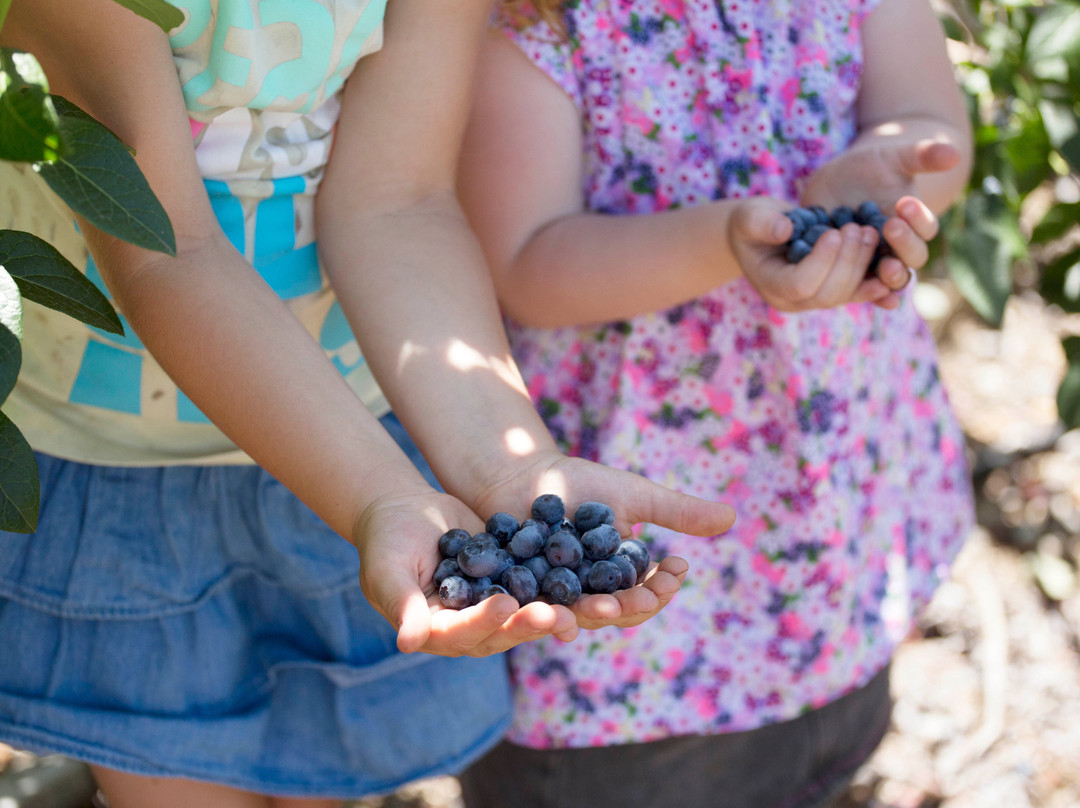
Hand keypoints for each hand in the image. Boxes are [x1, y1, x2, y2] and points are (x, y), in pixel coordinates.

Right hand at [352, 486, 578, 656]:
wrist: (406, 510)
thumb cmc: (386, 541)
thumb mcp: (388, 570)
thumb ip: (402, 605)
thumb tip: (408, 643)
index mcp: (437, 633)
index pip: (463, 633)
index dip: (484, 621)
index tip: (505, 605)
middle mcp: (470, 627)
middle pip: (503, 631)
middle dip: (530, 623)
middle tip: (556, 615)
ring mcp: (494, 606)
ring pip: (527, 613)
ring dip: (555, 611)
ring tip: (583, 607)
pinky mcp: (513, 583)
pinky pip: (540, 585)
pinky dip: (563, 583)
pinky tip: (590, 575)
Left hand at [468, 451, 735, 630]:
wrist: (522, 473)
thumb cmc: (582, 484)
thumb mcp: (634, 495)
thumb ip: (677, 511)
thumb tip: (732, 517)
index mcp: (621, 579)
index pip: (648, 594)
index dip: (664, 586)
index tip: (677, 566)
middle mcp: (591, 596)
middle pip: (618, 612)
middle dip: (637, 605)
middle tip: (650, 595)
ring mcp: (556, 598)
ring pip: (581, 615)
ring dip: (597, 613)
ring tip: (608, 606)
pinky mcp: (521, 596)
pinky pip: (535, 608)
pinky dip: (547, 613)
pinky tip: (555, 613)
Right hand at [729, 197, 890, 310]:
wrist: (762, 233)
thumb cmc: (751, 224)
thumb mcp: (749, 217)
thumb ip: (761, 223)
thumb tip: (784, 228)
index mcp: (772, 285)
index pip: (800, 284)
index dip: (821, 261)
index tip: (833, 232)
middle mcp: (794, 301)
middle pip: (828, 293)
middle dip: (847, 261)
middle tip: (859, 229)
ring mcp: (815, 300)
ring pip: (846, 293)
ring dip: (862, 264)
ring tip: (870, 231)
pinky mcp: (833, 290)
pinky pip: (857, 292)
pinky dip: (874, 281)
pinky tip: (892, 265)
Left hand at [800, 138, 958, 299]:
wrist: (837, 182)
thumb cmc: (872, 167)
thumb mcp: (894, 157)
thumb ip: (923, 155)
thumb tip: (955, 153)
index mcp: (914, 221)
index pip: (926, 227)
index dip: (919, 218)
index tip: (905, 202)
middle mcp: (899, 246)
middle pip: (913, 256)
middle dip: (904, 244)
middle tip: (890, 226)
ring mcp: (876, 260)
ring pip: (892, 278)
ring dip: (891, 276)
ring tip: (884, 266)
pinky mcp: (852, 270)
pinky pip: (865, 290)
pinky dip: (871, 296)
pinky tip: (872, 298)